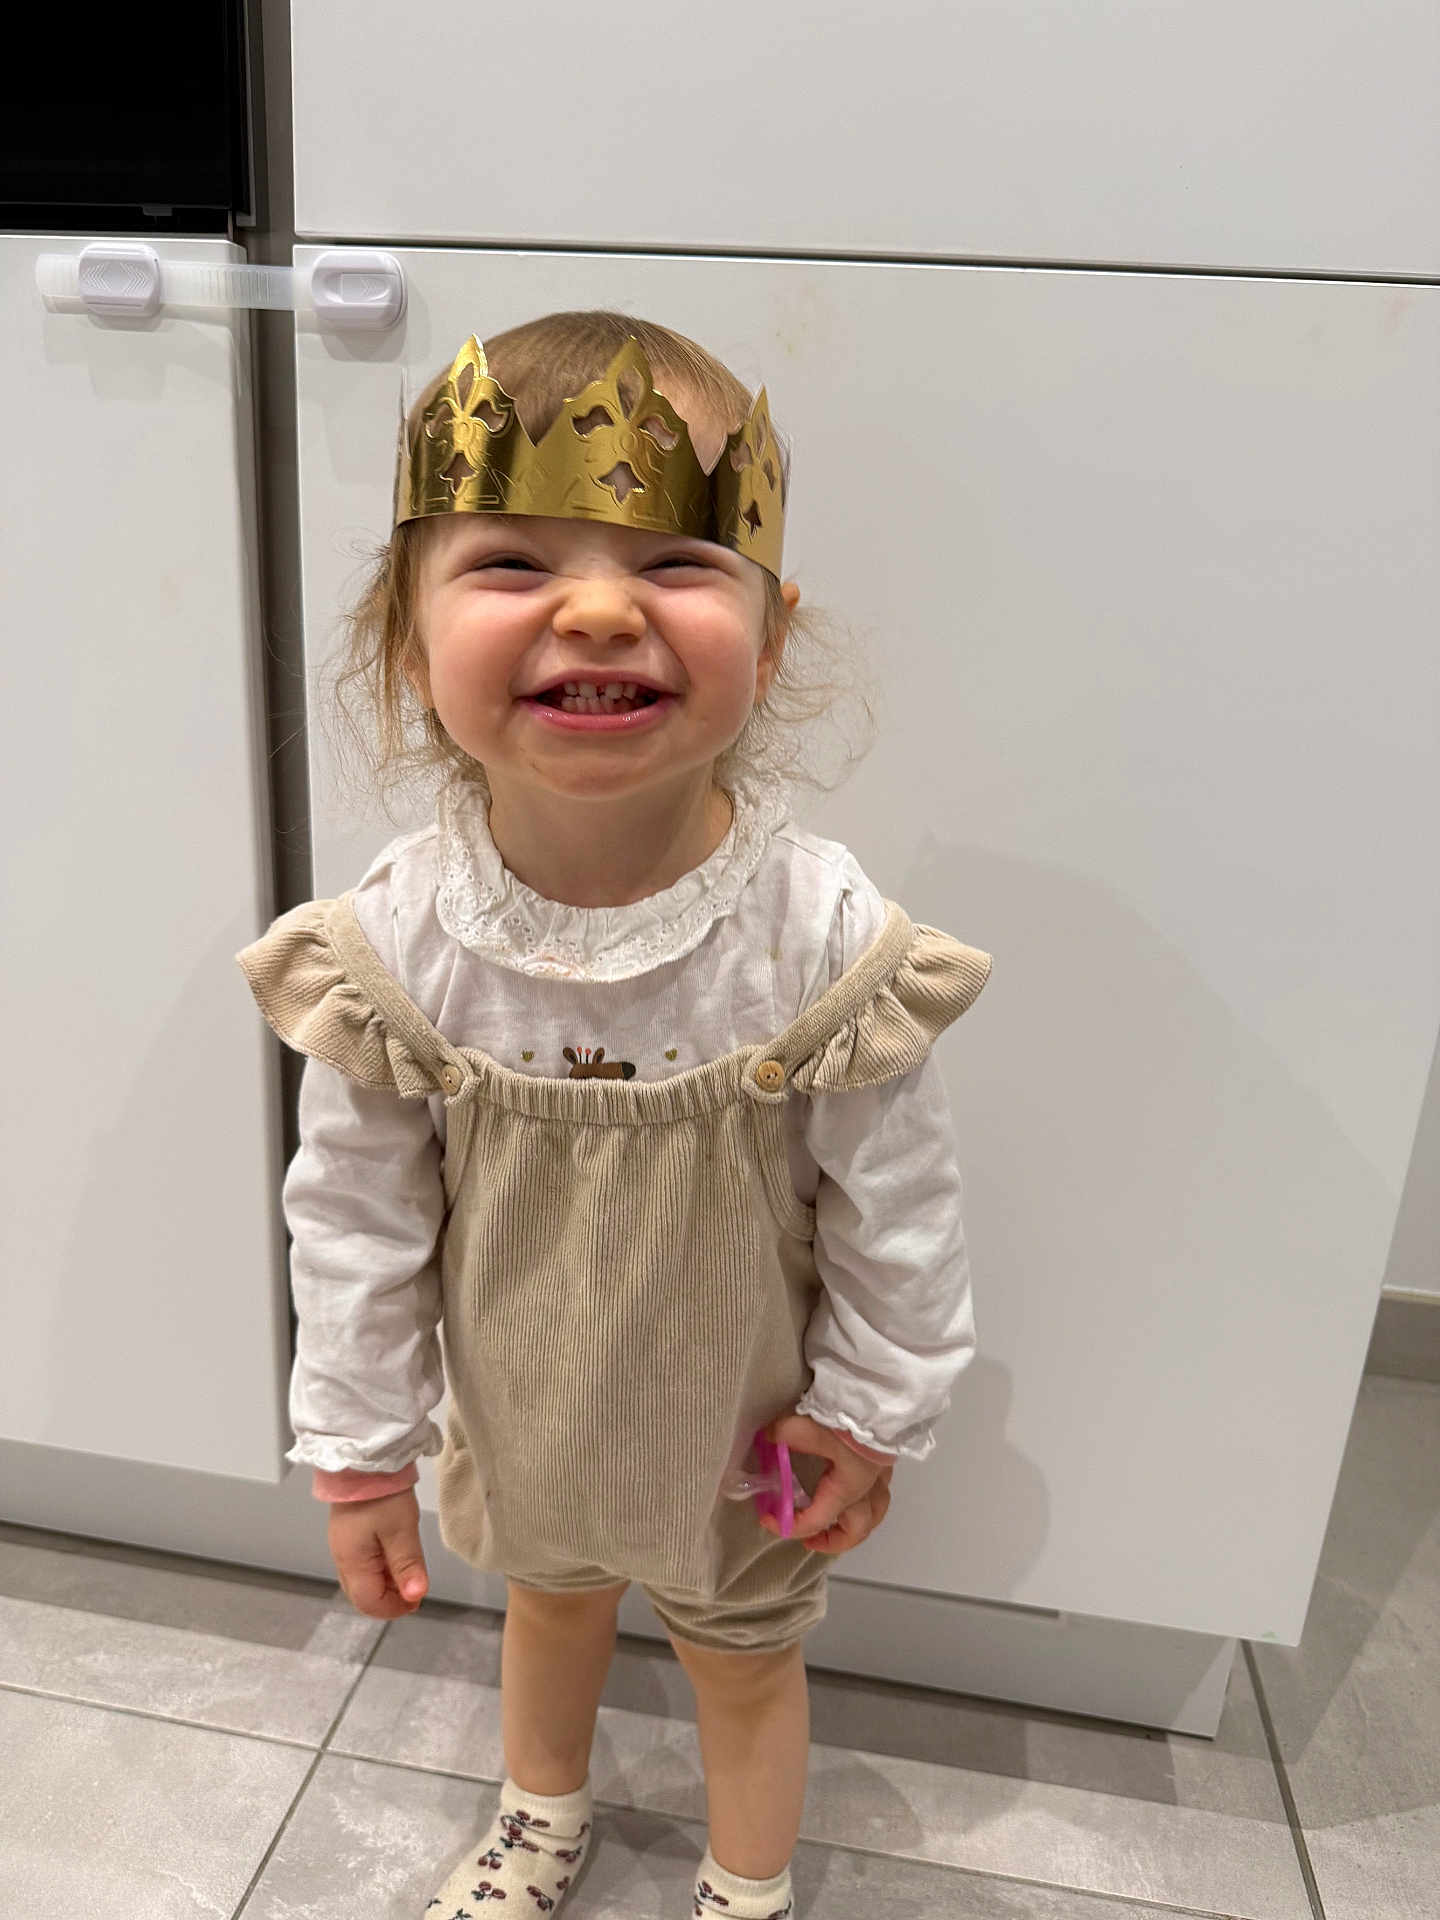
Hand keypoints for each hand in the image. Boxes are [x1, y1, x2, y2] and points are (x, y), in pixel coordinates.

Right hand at [327, 1488, 429, 1616]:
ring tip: (409, 1571)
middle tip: (414, 1586)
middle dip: (390, 1598)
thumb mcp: (402, 1529)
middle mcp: (342, 1559)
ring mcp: (343, 1546)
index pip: (369, 1603)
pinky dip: (380, 1568)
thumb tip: (415, 1597)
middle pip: (363, 1595)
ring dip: (386, 1583)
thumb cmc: (382, 1494)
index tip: (418, 1598)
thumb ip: (407, 1565)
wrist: (364, 1458)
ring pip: (363, 1580)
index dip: (395, 1608)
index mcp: (352, 1563)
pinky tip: (396, 1555)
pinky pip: (362, 1564)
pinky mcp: (348, 1534)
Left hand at [755, 1413, 894, 1555]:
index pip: (817, 1519)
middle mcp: (870, 1485)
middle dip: (833, 1540)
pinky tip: (850, 1490)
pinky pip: (880, 1490)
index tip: (768, 1518)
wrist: (881, 1390)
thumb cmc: (846, 1413)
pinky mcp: (886, 1456)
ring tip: (835, 1524)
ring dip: (855, 1523)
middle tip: (809, 1539)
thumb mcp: (806, 1424)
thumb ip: (783, 1435)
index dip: (790, 1525)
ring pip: (876, 1512)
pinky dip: (865, 1499)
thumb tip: (766, 1438)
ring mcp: (882, 1471)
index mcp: (849, 1486)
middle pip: (858, 1528)